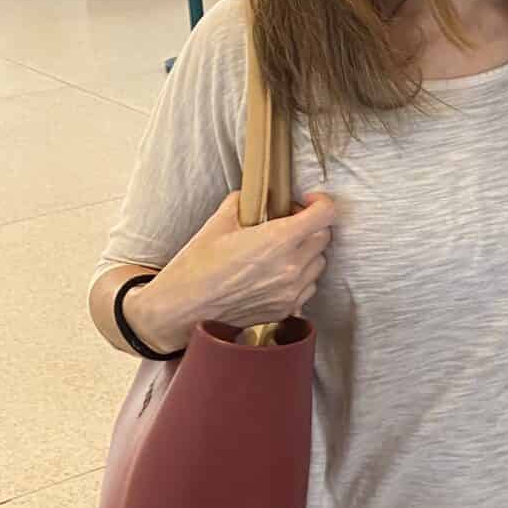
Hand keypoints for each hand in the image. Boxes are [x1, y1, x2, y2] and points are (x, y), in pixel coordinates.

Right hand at [128, 192, 334, 348]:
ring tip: (281, 250)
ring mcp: (291, 292)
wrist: (182, 309)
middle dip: (311, 226)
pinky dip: (300, 276)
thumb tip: (255, 197)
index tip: (309, 202)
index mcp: (278, 240)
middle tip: (289, 222)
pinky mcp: (286, 310)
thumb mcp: (219, 223)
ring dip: (307, 251)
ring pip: (319, 263)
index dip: (321, 203)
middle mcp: (291, 267)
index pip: (325, 215)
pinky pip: (308, 287)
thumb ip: (244, 203)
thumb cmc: (196, 267)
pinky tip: (276, 272)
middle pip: (324, 237)